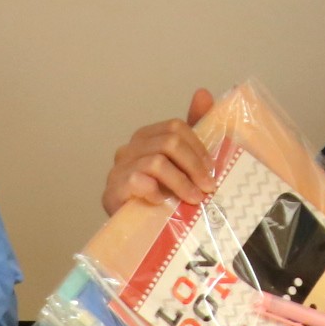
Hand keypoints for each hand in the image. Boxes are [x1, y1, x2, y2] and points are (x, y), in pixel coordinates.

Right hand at [103, 89, 217, 213]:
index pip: (175, 127)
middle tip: (208, 187)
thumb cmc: (162, 197)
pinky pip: (137, 180)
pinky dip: (155, 191)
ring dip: (181, 182)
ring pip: (157, 162)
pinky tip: (163, 202)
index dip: (198, 148)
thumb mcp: (183, 166)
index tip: (212, 170)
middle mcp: (130, 149)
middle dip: (193, 166)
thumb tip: (203, 92)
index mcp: (147, 137)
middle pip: (168, 142)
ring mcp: (119, 169)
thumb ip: (194, 131)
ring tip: (194, 199)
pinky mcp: (112, 190)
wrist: (139, 232)